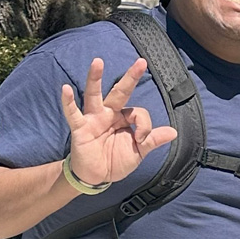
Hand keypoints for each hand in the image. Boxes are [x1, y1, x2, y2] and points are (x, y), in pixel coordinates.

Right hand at [61, 57, 176, 185]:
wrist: (97, 176)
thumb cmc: (116, 161)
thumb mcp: (139, 152)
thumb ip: (153, 140)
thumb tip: (174, 132)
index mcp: (124, 118)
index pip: (138, 113)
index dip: (144, 126)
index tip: (142, 140)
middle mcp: (109, 113)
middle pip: (120, 92)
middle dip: (130, 77)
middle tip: (141, 61)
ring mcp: (94, 119)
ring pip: (94, 95)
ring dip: (95, 79)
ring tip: (98, 62)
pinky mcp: (81, 128)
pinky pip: (73, 114)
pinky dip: (68, 102)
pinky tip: (66, 89)